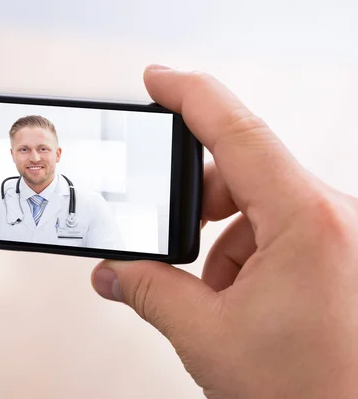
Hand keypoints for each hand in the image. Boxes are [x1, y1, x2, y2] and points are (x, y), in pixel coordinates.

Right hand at [92, 65, 357, 397]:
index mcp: (308, 222)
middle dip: (195, 204)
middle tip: (163, 235)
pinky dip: (245, 258)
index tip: (157, 80)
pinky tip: (235, 302)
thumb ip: (149, 292)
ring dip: (220, 243)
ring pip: (259, 209)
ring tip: (210, 296)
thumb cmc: (314, 393)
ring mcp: (338, 238)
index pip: (238, 132)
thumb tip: (112, 272)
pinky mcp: (337, 257)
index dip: (190, 96)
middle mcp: (334, 219)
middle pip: (244, 173)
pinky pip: (279, 233)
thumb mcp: (208, 337)